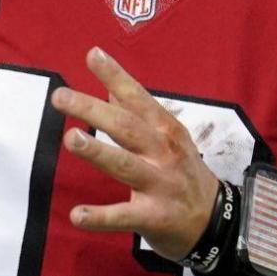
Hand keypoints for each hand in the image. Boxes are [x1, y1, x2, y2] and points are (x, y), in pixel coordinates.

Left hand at [52, 46, 218, 261]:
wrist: (215, 220)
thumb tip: (110, 89)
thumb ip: (140, 114)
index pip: (137, 98)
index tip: (93, 55)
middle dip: (93, 111)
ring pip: (125, 165)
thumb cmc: (184, 172)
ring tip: (71, 140)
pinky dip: (100, 217)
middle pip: (126, 127)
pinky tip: (76, 215)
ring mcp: (160, 184)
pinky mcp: (153, 217)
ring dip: (98, 152)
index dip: (116, 77)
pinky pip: (124, 216)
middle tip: (60, 97)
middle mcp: (163, 152)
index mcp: (165, 130)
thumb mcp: (170, 138)